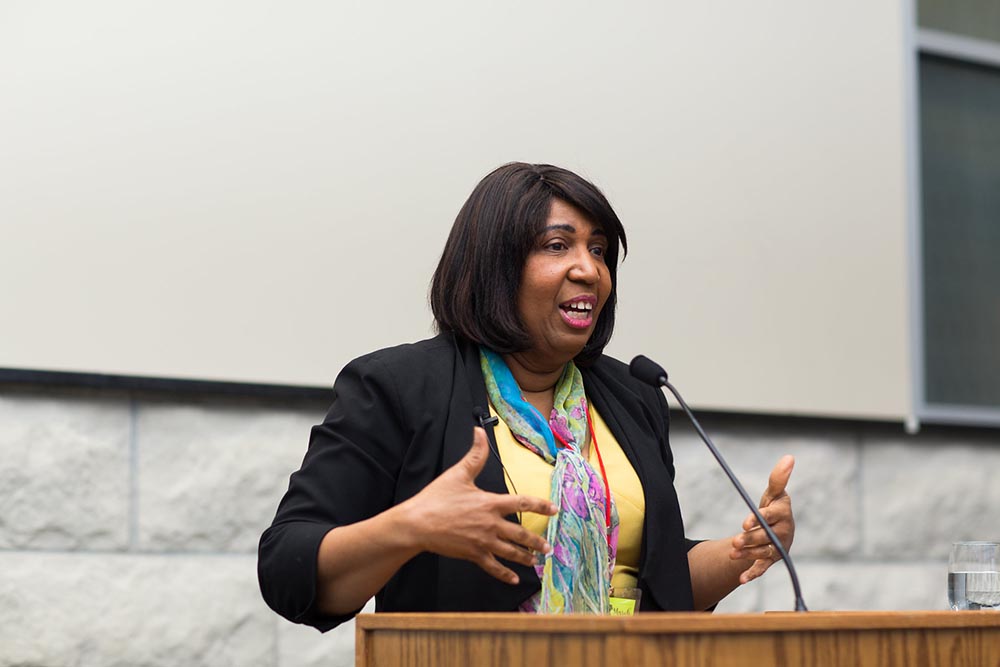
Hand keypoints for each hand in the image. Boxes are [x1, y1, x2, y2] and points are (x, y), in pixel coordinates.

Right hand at [399, 427, 556, 584]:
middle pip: (521, 533)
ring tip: (536, 561)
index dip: (540, 505)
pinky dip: (505, 574)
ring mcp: (483, 542)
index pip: (522, 502)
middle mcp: (491, 524)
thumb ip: (474, 455)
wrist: (418, 524)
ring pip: (511, 552)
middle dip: (537, 541)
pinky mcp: (473, 555)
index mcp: (490, 503)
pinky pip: (493, 567)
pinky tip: (514, 578)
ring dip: (526, 557)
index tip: (554, 510)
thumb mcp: (458, 473)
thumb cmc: (436, 499)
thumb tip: (479, 432)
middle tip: (548, 547)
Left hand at [729, 455, 794, 583]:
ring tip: (732, 553)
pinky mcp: (771, 560)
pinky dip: (752, 573)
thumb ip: (779, 478)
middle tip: (735, 541)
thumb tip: (789, 457)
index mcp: (783, 513)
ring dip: (747, 555)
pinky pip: (762, 568)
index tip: (745, 522)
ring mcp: (778, 547)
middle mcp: (783, 531)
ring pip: (762, 552)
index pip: (771, 516)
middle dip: (750, 539)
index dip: (758, 519)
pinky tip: (741, 580)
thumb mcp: (774, 492)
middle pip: (765, 536)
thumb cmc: (774, 506)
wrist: (777, 528)